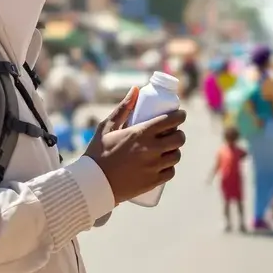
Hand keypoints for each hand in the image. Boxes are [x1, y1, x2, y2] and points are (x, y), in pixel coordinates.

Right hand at [84, 88, 186, 204]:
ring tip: (167, 150)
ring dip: (174, 151)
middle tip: (173, 134)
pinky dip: (169, 167)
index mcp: (141, 133)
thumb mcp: (107, 127)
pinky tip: (164, 164)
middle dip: (178, 134)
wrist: (93, 183)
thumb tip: (136, 89)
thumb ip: (123, 108)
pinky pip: (170, 172)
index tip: (180, 115)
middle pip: (179, 139)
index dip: (180, 116)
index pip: (171, 120)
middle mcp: (150, 149)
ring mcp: (153, 166)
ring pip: (176, 156)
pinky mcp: (152, 181)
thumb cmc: (98, 152)